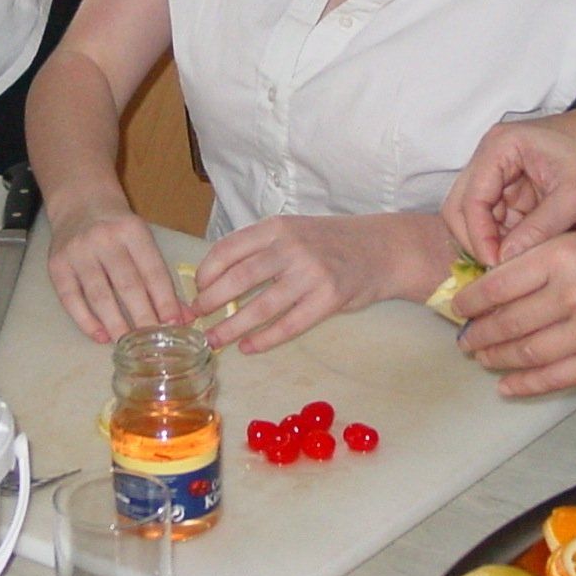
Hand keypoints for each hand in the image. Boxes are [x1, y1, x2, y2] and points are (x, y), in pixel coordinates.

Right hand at [45, 203, 184, 342]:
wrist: (80, 203)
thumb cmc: (118, 228)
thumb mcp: (143, 240)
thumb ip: (160, 277)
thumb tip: (183, 316)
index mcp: (132, 231)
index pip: (152, 271)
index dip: (164, 300)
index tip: (174, 325)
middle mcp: (104, 239)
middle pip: (127, 285)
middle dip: (143, 317)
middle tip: (153, 343)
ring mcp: (78, 252)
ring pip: (99, 295)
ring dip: (115, 323)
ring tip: (128, 344)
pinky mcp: (57, 265)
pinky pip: (71, 299)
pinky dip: (86, 321)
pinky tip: (100, 336)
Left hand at [193, 212, 447, 354]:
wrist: (381, 249)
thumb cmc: (329, 243)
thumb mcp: (293, 231)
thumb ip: (261, 250)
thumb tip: (217, 279)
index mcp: (277, 228)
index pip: (228, 249)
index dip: (206, 274)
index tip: (196, 292)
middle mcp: (291, 247)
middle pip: (238, 279)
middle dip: (210, 303)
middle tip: (195, 319)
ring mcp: (311, 273)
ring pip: (261, 307)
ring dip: (232, 327)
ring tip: (214, 341)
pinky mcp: (329, 299)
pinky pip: (289, 325)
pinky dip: (264, 340)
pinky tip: (249, 347)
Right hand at [442, 109, 575, 265]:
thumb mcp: (575, 195)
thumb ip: (540, 228)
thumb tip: (506, 262)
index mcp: (500, 147)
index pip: (470, 200)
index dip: (479, 236)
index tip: (496, 265)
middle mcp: (489, 156)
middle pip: (461, 207)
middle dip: (477, 240)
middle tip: (499, 268)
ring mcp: (497, 171)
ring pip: (475, 215)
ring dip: (492, 240)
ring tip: (518, 260)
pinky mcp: (509, 185)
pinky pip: (496, 217)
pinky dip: (506, 236)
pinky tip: (526, 250)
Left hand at [453, 223, 575, 396]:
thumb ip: (544, 256)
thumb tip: (501, 278)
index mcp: (561, 256)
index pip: (498, 283)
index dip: (471, 301)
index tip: (460, 307)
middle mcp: (569, 294)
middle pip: (506, 321)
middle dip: (478, 333)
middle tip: (465, 338)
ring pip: (524, 352)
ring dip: (496, 358)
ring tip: (481, 358)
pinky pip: (554, 377)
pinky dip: (525, 384)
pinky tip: (507, 385)